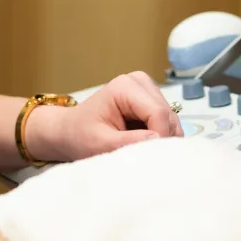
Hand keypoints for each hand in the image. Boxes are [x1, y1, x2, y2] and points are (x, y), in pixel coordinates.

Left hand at [26, 71, 181, 163]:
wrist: (69, 131)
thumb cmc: (79, 135)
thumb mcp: (100, 143)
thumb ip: (129, 141)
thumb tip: (158, 140)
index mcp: (126, 87)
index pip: (158, 113)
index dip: (160, 137)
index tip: (151, 158)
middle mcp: (140, 82)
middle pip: (167, 115)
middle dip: (160, 139)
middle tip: (143, 157)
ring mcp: (147, 89)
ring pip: (170, 120)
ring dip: (159, 138)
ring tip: (138, 149)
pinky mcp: (150, 100)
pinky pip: (166, 122)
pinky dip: (157, 136)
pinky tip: (140, 142)